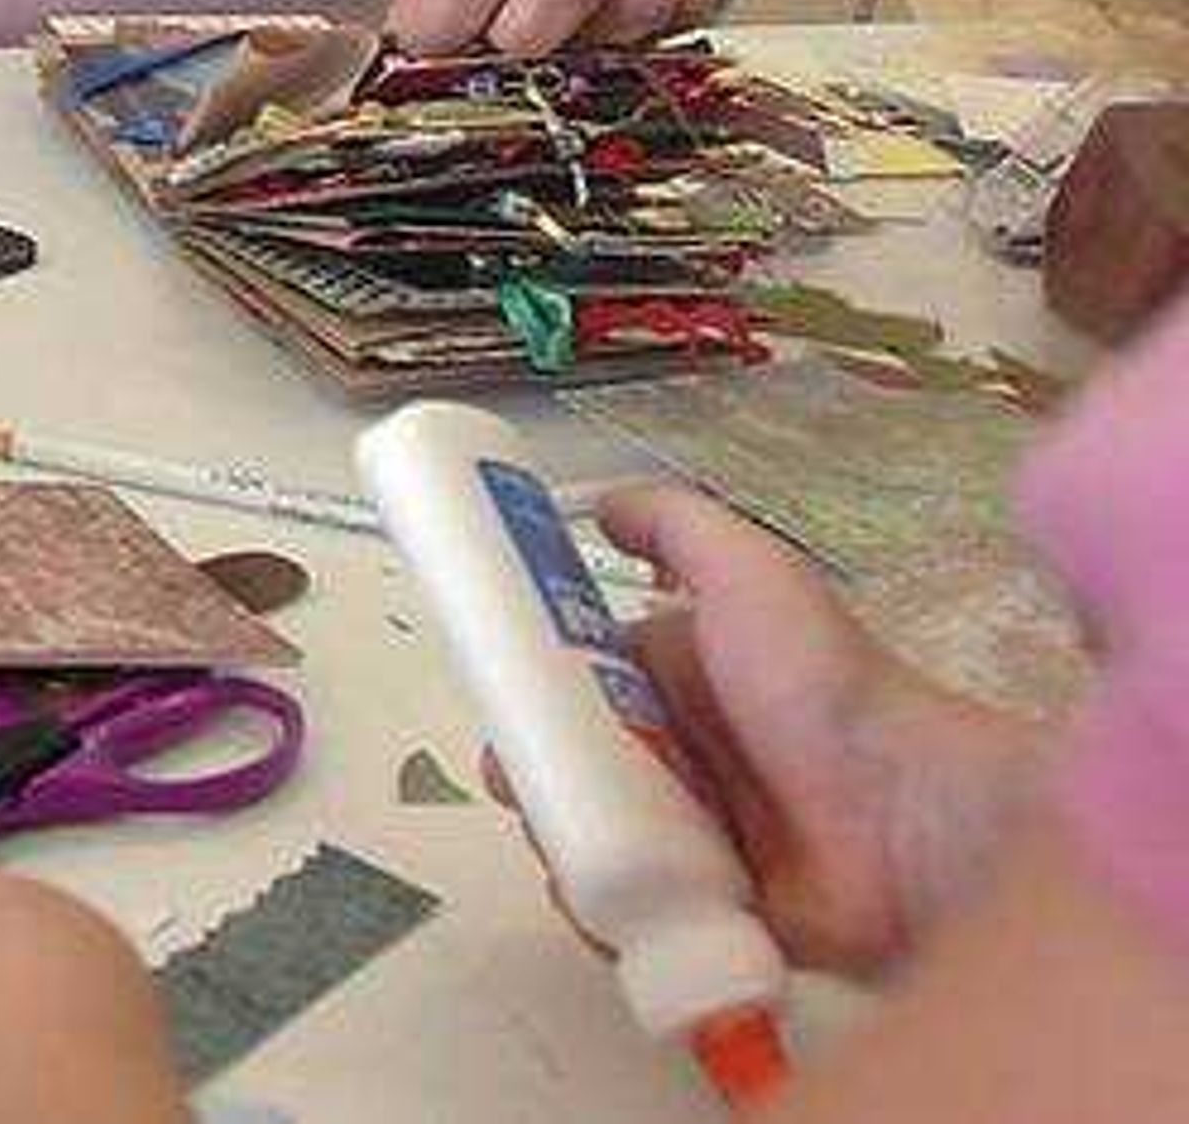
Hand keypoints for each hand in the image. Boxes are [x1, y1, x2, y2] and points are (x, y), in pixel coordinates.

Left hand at [387, 0, 716, 54]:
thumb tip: (411, 28)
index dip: (445, 22)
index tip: (426, 40)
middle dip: (517, 34)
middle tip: (488, 32)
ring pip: (642, 1)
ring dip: (589, 35)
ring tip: (551, 20)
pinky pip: (688, 2)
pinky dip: (649, 28)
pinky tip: (607, 12)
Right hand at [504, 487, 1052, 981]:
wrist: (908, 818)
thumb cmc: (823, 687)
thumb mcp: (753, 573)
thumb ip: (676, 525)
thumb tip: (596, 505)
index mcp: (687, 681)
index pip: (581, 685)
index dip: (534, 693)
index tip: (503, 712)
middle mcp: (688, 756)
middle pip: (577, 763)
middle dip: (535, 773)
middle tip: (521, 785)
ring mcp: (699, 836)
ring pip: (595, 836)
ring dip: (562, 840)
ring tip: (567, 842)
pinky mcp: (713, 906)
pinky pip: (636, 907)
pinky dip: (603, 903)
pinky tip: (601, 892)